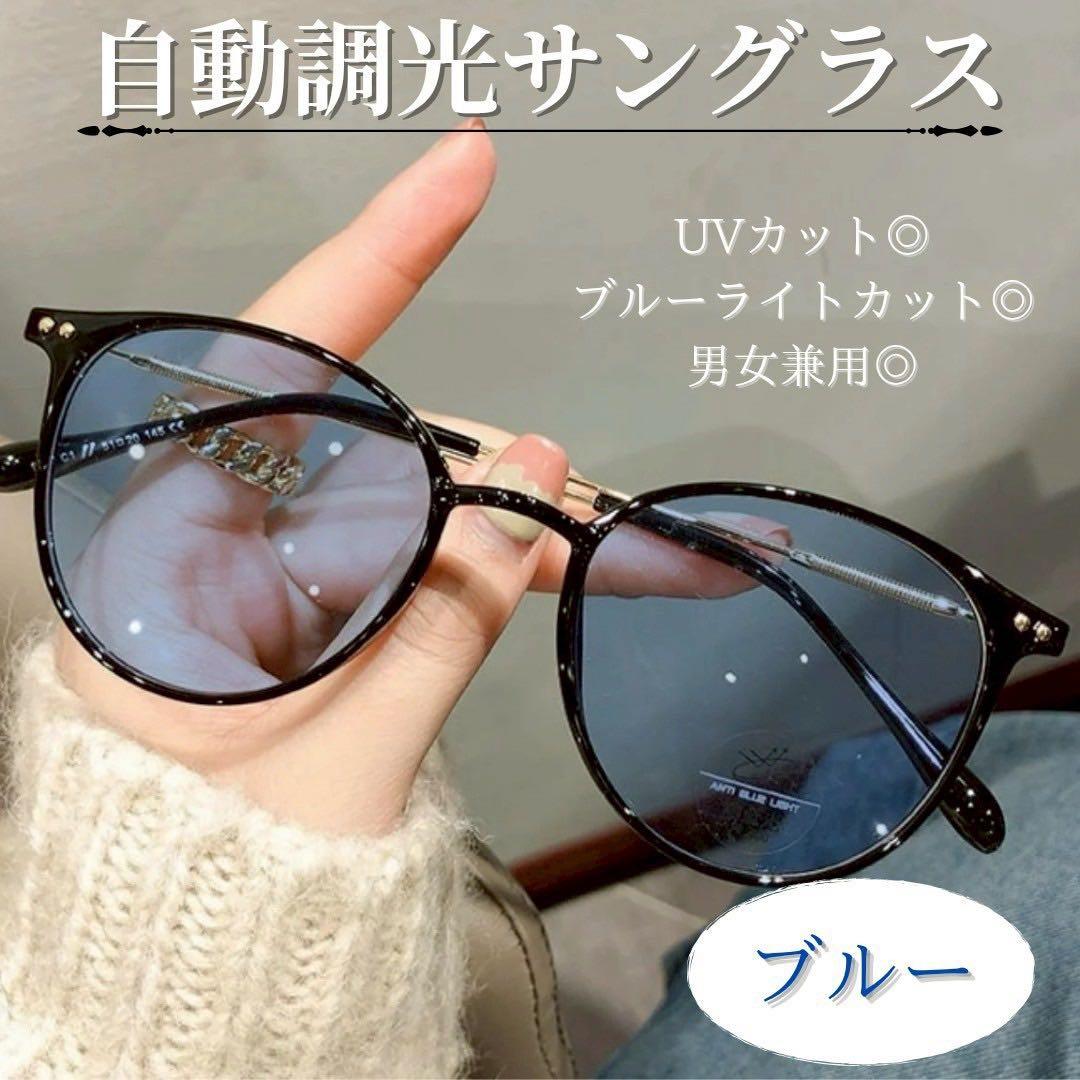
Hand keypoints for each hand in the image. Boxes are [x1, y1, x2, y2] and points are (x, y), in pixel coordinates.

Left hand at [58, 121, 569, 835]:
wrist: (202, 945)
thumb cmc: (232, 877)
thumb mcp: (338, 767)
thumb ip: (435, 624)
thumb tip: (532, 477)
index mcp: (173, 564)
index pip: (269, 372)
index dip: (374, 262)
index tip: (461, 176)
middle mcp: (213, 537)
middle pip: (373, 441)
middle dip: (500, 468)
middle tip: (605, 521)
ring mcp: (266, 562)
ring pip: (409, 492)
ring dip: (515, 519)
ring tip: (618, 559)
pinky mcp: (312, 591)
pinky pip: (411, 541)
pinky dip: (488, 554)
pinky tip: (557, 568)